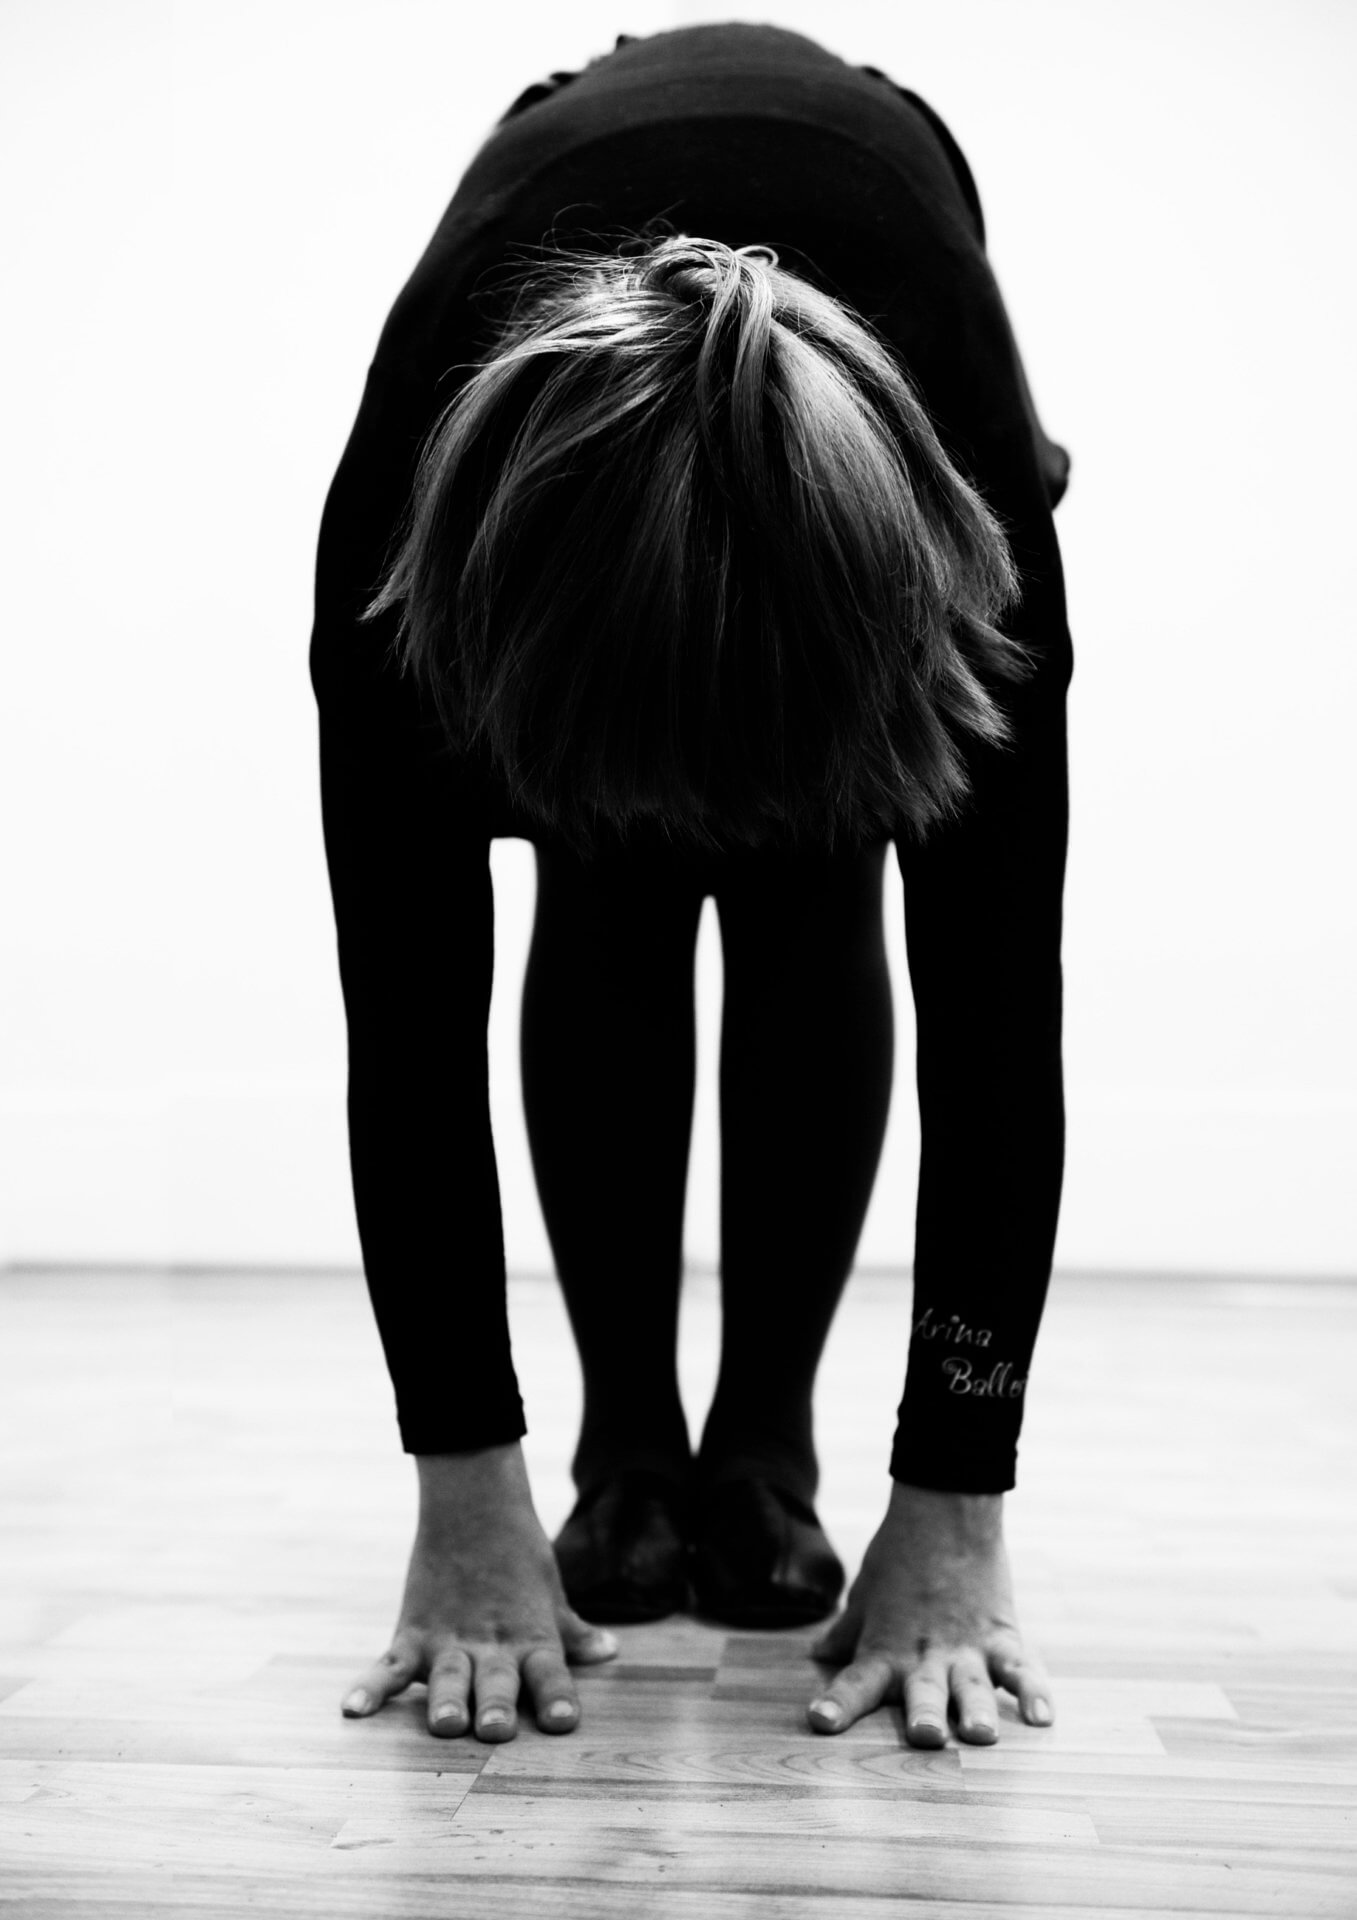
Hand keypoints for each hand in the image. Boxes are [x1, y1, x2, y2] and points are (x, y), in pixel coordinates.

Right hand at [341, 1442, 617, 1740]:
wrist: (473, 1506)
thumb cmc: (518, 1557)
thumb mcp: (550, 1596)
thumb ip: (573, 1634)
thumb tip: (609, 1652)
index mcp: (531, 1638)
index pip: (550, 1673)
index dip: (557, 1697)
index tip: (563, 1722)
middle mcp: (492, 1646)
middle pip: (496, 1680)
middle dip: (494, 1706)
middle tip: (494, 1730)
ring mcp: (449, 1641)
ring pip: (448, 1677)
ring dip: (447, 1700)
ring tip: (444, 1723)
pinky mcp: (413, 1634)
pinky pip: (390, 1666)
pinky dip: (371, 1687)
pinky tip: (353, 1709)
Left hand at [806, 1482, 1053, 1744]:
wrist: (947, 1510)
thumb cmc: (898, 1556)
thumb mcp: (865, 1595)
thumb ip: (846, 1633)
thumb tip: (817, 1654)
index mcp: (886, 1649)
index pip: (856, 1681)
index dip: (838, 1703)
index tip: (820, 1721)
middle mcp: (925, 1657)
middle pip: (923, 1692)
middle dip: (925, 1716)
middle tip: (925, 1736)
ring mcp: (967, 1649)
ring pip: (972, 1687)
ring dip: (976, 1709)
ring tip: (981, 1734)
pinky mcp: (1002, 1638)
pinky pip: (1021, 1668)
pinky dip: (1033, 1691)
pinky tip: (1041, 1716)